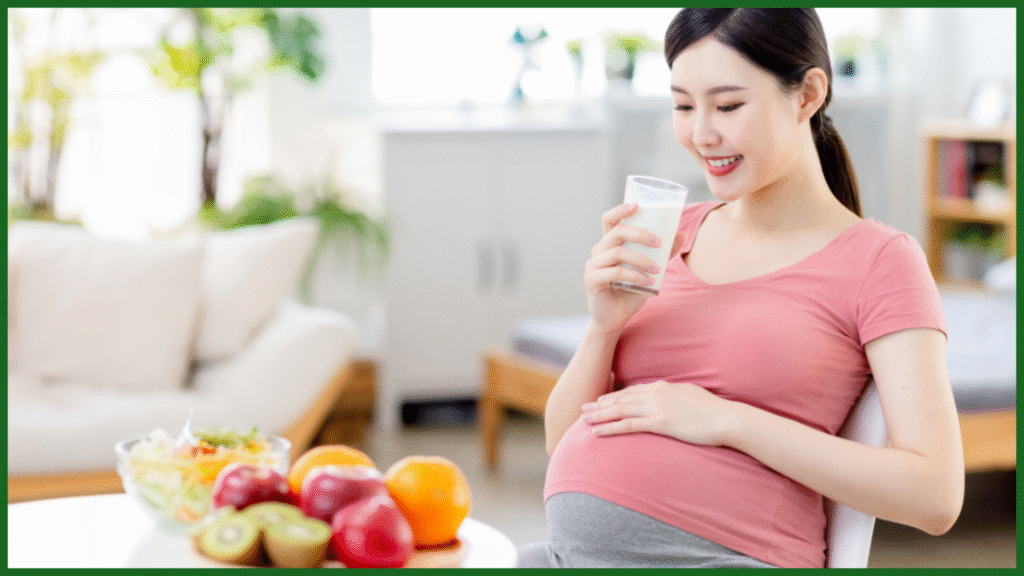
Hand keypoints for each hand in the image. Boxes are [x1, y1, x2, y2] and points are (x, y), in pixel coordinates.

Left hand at [580, 381, 735, 445]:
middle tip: (583, 408)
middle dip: (600, 404)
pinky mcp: (660, 422)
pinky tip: (598, 432)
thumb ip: (675, 395)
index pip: (631, 391)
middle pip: (621, 399)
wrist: (725, 417)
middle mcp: (656, 394)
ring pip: (620, 410)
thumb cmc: (712, 410)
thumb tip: (669, 397)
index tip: (600, 400)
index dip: (613, 396)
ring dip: (600, 415)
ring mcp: (657, 408)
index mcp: (662, 386)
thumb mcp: (690, 395)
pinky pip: (629, 425)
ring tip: (584, 419)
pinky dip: (611, 428)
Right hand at [584, 203, 686, 333]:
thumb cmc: (631, 291)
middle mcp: (598, 252)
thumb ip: (664, 253)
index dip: (620, 210)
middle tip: (660, 243)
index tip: (638, 206)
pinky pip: (615, 273)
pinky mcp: (592, 280)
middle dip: (640, 234)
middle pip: (617, 233)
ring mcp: (593, 266)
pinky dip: (635, 275)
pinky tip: (649, 281)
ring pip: (617, 252)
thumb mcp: (650, 270)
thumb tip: (682, 234)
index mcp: (609, 245)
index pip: (609, 220)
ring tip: (658, 268)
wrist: (616, 318)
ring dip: (641, 259)